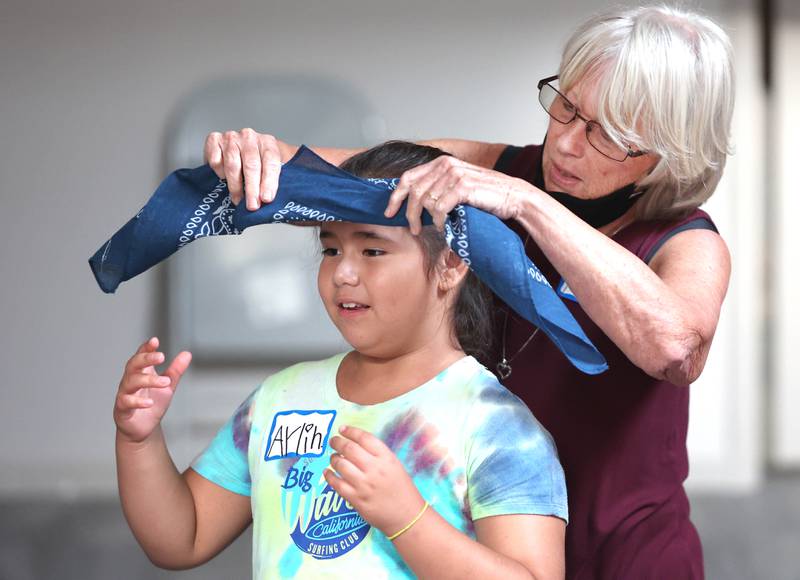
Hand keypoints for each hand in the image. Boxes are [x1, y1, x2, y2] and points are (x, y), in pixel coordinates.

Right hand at [113, 337, 191, 443]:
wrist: (145, 428)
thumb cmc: (154, 403)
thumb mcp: (168, 386)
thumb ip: (175, 370)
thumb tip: (187, 353)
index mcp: (141, 372)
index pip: (141, 355)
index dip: (146, 348)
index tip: (155, 341)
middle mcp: (130, 380)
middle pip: (133, 365)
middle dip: (146, 359)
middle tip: (161, 357)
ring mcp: (124, 393)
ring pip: (131, 382)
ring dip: (148, 380)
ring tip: (165, 382)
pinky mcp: (122, 409)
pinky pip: (126, 402)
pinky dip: (138, 401)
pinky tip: (149, 402)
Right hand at [203, 129, 286, 209]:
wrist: (242, 148)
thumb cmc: (258, 161)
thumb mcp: (272, 167)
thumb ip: (274, 181)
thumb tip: (270, 200)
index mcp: (268, 142)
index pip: (271, 162)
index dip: (269, 182)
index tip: (266, 198)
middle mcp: (249, 137)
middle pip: (251, 165)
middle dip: (252, 189)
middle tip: (252, 205)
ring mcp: (231, 137)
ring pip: (232, 165)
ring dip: (235, 186)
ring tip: (238, 199)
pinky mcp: (214, 140)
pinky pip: (215, 161)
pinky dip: (220, 173)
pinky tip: (225, 178)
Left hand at [324, 425, 425, 535]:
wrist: (407, 516)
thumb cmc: (402, 489)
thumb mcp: (395, 465)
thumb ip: (377, 454)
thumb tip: (355, 443)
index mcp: (386, 458)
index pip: (364, 438)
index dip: (351, 431)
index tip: (342, 429)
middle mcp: (374, 469)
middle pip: (349, 449)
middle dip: (337, 442)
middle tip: (333, 441)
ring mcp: (364, 484)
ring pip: (340, 465)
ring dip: (333, 458)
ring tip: (333, 457)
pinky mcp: (356, 499)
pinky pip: (336, 484)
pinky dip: (329, 476)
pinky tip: (327, 472)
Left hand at [384, 155, 531, 234]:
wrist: (513, 197)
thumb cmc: (485, 196)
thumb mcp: (457, 187)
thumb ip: (438, 188)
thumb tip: (412, 204)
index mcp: (441, 163)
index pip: (408, 177)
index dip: (395, 196)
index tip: (389, 212)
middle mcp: (446, 165)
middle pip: (414, 192)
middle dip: (409, 214)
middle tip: (414, 229)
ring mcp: (455, 174)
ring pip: (426, 201)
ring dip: (427, 219)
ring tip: (434, 228)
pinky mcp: (463, 187)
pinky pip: (440, 207)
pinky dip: (439, 220)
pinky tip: (445, 225)